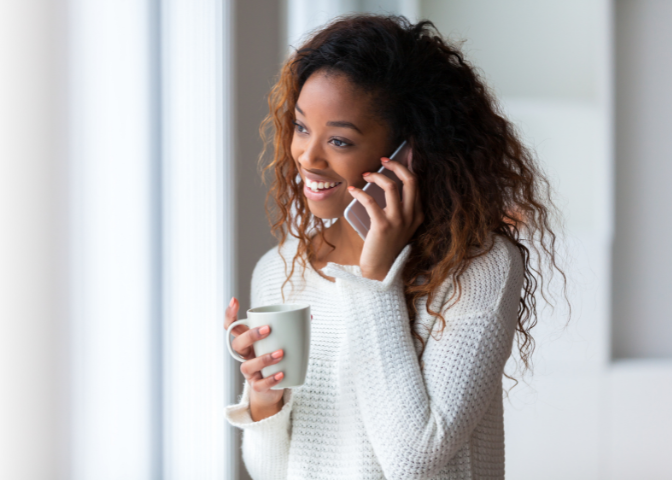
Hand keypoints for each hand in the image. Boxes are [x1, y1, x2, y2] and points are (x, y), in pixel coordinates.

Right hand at [225, 298, 284, 413]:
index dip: (230, 314)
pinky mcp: (257, 387)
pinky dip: (270, 379)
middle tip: (268, 329)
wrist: (273, 388)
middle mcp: (245, 356)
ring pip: (246, 366)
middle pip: (237, 344)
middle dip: (250, 335)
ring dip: (263, 359)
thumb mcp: (279, 343)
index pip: (232, 327)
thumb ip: (289, 330)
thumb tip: (308, 316)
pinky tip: (281, 374)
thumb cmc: (276, 359)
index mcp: (248, 342)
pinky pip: (259, 385)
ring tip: (280, 353)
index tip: (235, 300)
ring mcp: (249, 372)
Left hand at [347, 148, 423, 280]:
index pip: (417, 183)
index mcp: (418, 215)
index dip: (408, 166)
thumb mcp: (399, 227)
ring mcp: (398, 221)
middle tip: (383, 159)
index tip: (398, 156)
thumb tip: (384, 185)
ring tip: (366, 174)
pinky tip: (353, 190)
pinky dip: (360, 192)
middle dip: (397, 164)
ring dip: (377, 176)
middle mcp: (411, 216)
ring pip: (391, 186)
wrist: (380, 271)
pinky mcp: (382, 226)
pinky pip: (371, 201)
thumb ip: (397, 209)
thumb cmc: (385, 246)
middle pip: (410, 180)